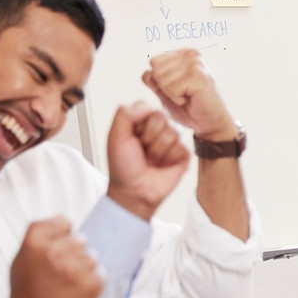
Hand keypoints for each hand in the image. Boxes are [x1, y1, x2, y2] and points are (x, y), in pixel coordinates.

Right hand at [0, 218, 103, 297]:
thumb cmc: (25, 293)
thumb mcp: (21, 258)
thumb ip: (41, 237)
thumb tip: (67, 223)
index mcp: (34, 241)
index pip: (64, 222)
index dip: (62, 236)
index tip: (56, 250)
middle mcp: (54, 251)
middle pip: (80, 239)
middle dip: (73, 253)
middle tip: (59, 274)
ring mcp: (74, 268)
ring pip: (92, 256)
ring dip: (83, 268)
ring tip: (66, 286)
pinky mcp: (91, 284)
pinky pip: (99, 272)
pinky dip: (91, 282)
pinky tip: (75, 294)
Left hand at [105, 102, 191, 219]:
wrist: (134, 192)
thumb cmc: (123, 167)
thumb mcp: (115, 137)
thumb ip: (125, 115)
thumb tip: (145, 106)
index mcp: (141, 122)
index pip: (148, 108)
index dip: (139, 124)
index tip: (132, 138)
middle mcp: (158, 129)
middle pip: (162, 118)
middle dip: (149, 138)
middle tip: (142, 151)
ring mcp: (171, 141)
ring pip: (172, 133)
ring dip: (158, 151)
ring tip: (151, 160)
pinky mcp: (182, 154)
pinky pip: (181, 147)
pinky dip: (169, 159)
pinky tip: (162, 166)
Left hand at [141, 49, 237, 141]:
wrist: (209, 123)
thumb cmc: (188, 108)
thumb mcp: (166, 93)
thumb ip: (154, 81)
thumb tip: (147, 73)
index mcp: (184, 54)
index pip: (154, 62)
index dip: (160, 81)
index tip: (178, 88)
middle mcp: (191, 54)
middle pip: (156, 70)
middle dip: (165, 88)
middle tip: (183, 94)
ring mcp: (196, 64)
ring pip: (162, 79)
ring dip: (172, 95)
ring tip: (188, 97)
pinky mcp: (198, 76)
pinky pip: (171, 88)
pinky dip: (178, 99)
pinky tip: (191, 99)